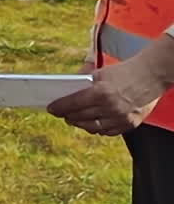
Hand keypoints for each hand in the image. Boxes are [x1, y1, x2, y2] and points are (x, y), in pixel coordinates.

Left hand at [48, 55, 163, 135]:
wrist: (151, 76)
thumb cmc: (125, 71)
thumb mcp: (101, 72)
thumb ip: (84, 80)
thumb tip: (66, 87)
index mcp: (101, 92)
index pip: (74, 103)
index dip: (60, 107)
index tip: (51, 109)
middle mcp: (110, 107)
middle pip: (81, 117)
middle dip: (69, 116)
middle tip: (62, 114)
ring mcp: (120, 118)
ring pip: (93, 127)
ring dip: (81, 124)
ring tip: (74, 120)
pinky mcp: (129, 124)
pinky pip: (108, 132)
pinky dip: (97, 129)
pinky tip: (91, 125)